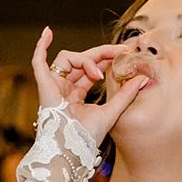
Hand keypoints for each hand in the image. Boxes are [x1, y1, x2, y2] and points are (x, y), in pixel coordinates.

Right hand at [32, 27, 148, 144]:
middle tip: (119, 51)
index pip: (90, 70)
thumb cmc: (87, 137)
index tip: (123, 54)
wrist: (72, 148)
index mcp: (76, 96)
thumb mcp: (112, 111)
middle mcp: (63, 89)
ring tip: (99, 73)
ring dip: (86, 60)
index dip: (105, 59)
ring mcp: (53, 86)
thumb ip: (125, 94)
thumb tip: (143, 78)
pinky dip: (41, 46)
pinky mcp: (44, 85)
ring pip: (67, 58)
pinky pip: (38, 62)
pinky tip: (47, 32)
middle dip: (101, 53)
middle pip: (81, 60)